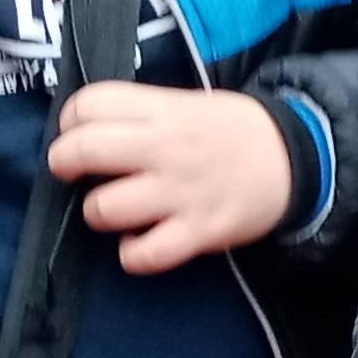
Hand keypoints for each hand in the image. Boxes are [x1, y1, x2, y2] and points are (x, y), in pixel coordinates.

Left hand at [45, 83, 290, 271]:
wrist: (294, 159)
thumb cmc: (228, 133)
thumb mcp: (185, 104)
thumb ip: (139, 115)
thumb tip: (84, 130)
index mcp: (162, 111)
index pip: (91, 103)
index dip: (70, 119)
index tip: (75, 132)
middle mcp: (166, 149)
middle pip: (87, 150)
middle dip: (63, 162)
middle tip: (69, 171)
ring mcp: (181, 192)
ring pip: (105, 208)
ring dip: (97, 213)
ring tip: (112, 210)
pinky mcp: (199, 232)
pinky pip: (145, 255)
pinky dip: (132, 254)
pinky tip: (137, 243)